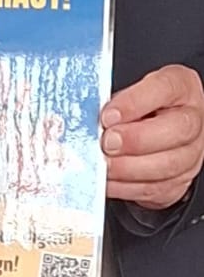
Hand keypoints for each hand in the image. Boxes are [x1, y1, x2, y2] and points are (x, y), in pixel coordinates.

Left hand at [102, 64, 203, 211]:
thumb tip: (85, 117)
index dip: (135, 102)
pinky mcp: (179, 181)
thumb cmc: (138, 107)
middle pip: (177, 130)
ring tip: (103, 165)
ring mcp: (190, 153)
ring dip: (129, 168)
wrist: (155, 130)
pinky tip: (108, 181)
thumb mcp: (127, 93)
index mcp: (180, 87)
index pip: (165, 88)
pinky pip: (156, 189)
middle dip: (136, 140)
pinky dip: (127, 187)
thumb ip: (113, 104)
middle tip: (106, 143)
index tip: (108, 115)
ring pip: (168, 165)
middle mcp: (192, 119)